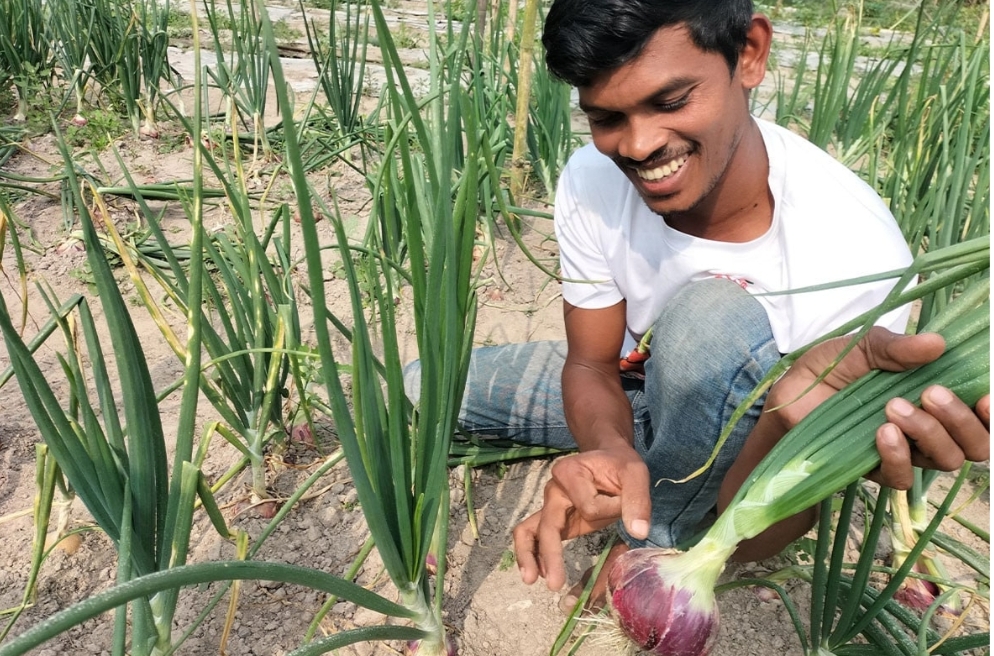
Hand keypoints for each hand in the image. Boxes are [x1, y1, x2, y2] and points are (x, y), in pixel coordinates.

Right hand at [512, 446, 649, 589]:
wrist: (610, 460)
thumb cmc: (620, 466)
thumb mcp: (635, 474)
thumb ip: (637, 500)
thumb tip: (638, 532)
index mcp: (570, 473)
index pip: (587, 506)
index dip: (609, 510)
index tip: (623, 501)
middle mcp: (554, 489)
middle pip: (547, 524)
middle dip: (550, 553)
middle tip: (555, 583)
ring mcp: (551, 505)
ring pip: (529, 530)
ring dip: (529, 556)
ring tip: (532, 580)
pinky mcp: (555, 519)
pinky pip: (534, 535)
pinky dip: (534, 554)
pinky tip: (542, 573)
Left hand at [767, 327, 989, 488]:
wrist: (788, 397)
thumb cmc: (830, 370)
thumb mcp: (862, 347)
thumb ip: (896, 347)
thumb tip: (936, 343)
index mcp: (935, 396)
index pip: (982, 414)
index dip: (991, 411)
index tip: (986, 396)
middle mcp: (929, 427)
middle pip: (975, 443)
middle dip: (961, 419)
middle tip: (931, 393)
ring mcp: (906, 451)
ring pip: (946, 459)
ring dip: (929, 433)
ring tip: (894, 406)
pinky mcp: (877, 469)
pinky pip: (904, 476)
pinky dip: (899, 454)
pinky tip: (882, 433)